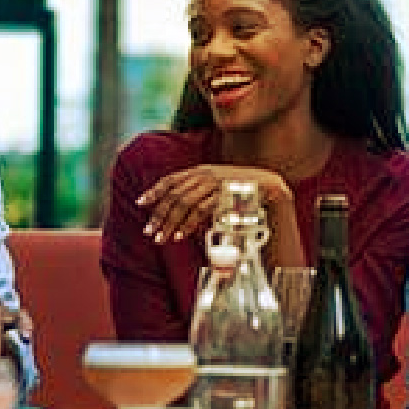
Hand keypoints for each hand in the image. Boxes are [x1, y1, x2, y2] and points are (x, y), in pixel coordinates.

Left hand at [135, 164, 289, 244]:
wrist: (268, 186)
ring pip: (184, 202)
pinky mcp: (224, 194)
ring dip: (171, 222)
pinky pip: (201, 210)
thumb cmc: (240, 190)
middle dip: (159, 214)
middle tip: (149, 232)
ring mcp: (215, 183)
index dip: (154, 191)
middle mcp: (205, 174)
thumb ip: (196, 194)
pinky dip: (189, 224)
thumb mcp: (215, 188)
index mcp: (200, 170)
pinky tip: (181, 235)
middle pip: (174, 194)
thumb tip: (175, 212)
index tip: (140, 203)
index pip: (171, 179)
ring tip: (162, 238)